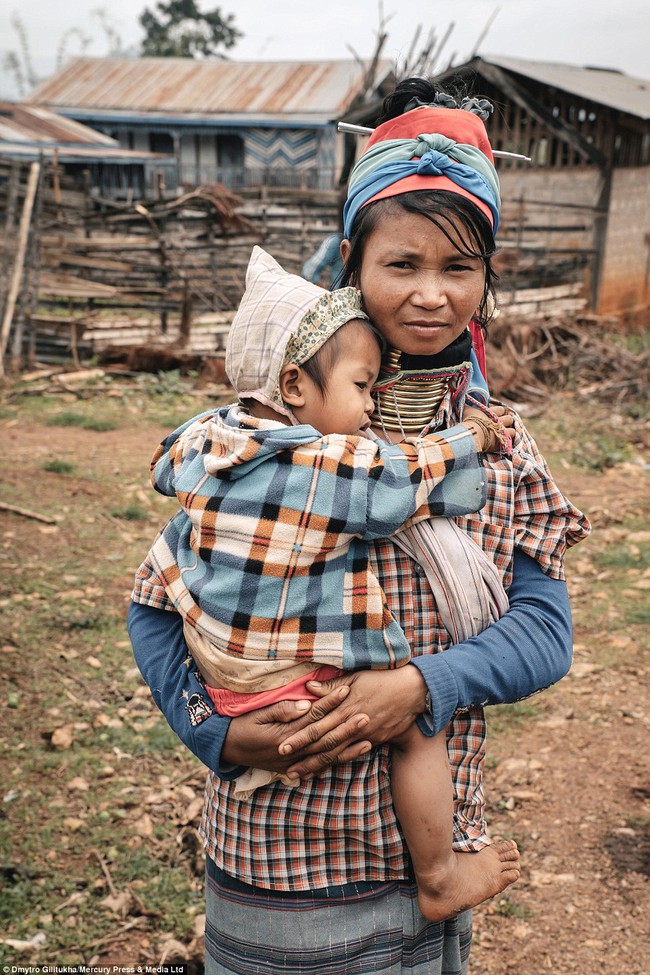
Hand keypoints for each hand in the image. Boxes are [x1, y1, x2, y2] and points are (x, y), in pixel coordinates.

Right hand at [221, 684, 371, 776]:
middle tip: (366, 715)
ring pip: (326, 756)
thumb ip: (281, 710)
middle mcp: (292, 751)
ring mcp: (294, 763)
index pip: (313, 717)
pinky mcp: (293, 768)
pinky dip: (335, 762)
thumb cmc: (241, 726)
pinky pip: (318, 767)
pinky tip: (350, 756)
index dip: (330, 703)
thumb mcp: (257, 715)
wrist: (226, 749)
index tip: (346, 690)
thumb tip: (306, 704)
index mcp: (285, 735)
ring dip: (347, 748)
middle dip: (346, 727)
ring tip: (368, 739)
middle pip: (325, 738)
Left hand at [282, 666, 427, 777]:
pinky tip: (324, 770)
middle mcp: (351, 723)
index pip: (316, 724)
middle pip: (323, 742)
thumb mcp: (355, 678)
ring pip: (336, 753)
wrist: (413, 691)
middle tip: (284, 765)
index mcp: (344, 706)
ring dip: (316, 764)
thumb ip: (331, 687)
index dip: (298, 736)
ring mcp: (363, 734)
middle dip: (303, 755)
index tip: (281, 744)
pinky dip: (337, 763)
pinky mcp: (373, 740)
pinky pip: (351, 754)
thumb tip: (308, 688)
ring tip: (299, 774)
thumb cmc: (382, 679)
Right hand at [463, 404, 515, 451]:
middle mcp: (499, 422)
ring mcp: (501, 432)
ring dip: (510, 431)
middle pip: (509, 419)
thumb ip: (467, 405)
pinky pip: (510, 439)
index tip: (497, 414)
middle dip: (507, 420)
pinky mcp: (501, 441)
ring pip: (513, 430)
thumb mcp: (467, 411)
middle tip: (502, 424)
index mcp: (492, 413)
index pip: (501, 410)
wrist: (472, 434)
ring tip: (505, 433)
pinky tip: (505, 440)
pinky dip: (508, 440)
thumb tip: (461, 396)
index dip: (500, 411)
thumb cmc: (469, 421)